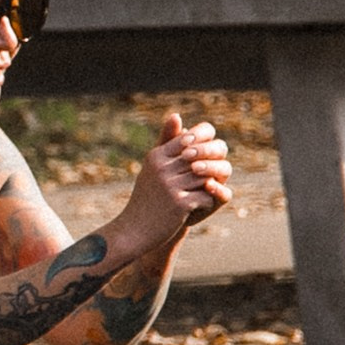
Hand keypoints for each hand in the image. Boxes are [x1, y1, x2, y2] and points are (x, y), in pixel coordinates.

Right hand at [113, 107, 231, 257]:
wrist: (134, 230)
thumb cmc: (146, 197)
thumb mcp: (153, 167)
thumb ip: (167, 142)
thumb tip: (177, 114)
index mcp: (156, 156)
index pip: (189, 139)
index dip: (203, 146)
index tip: (203, 161)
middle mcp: (162, 168)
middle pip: (201, 159)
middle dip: (210, 167)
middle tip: (210, 178)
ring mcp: (170, 186)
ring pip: (207, 177)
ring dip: (209, 187)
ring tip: (203, 194)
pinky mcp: (179, 204)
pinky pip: (207, 197)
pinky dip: (207, 203)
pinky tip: (198, 209)